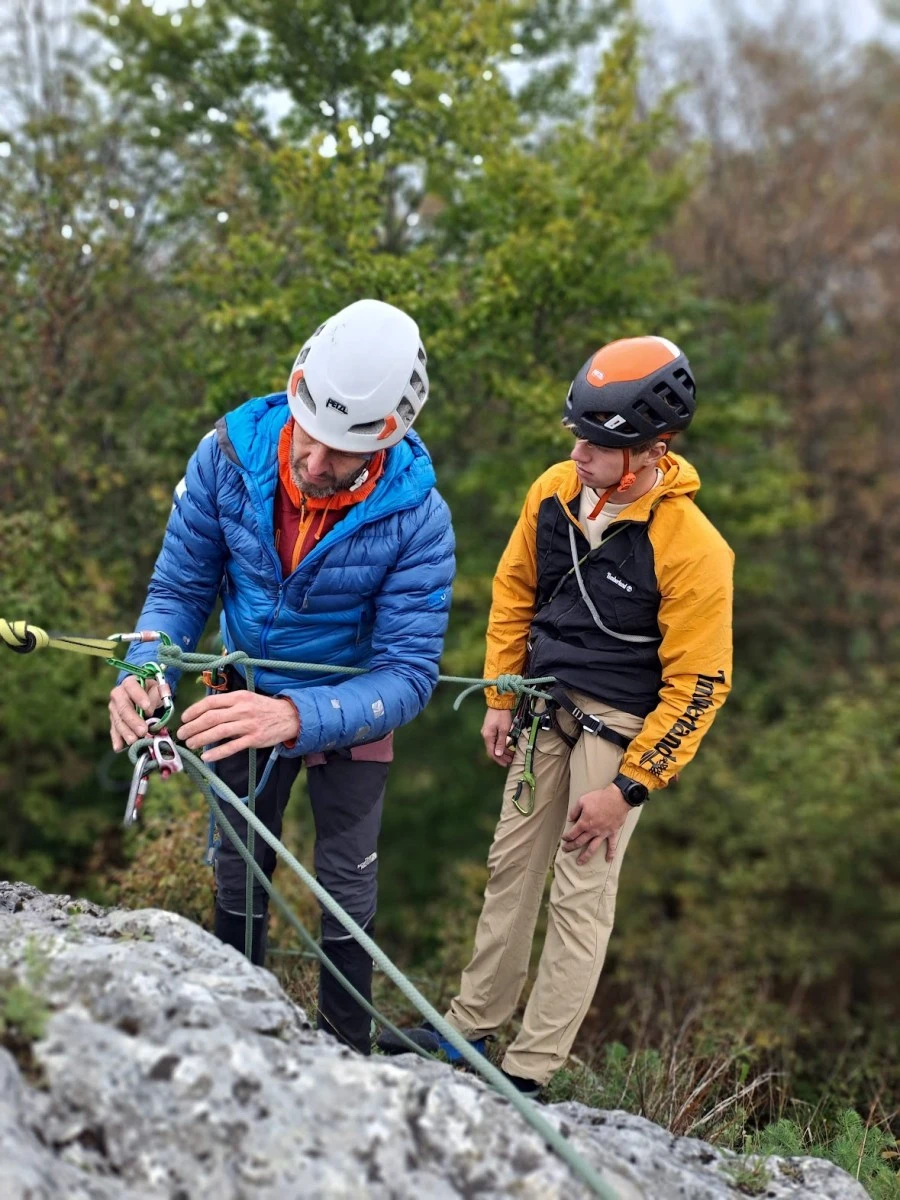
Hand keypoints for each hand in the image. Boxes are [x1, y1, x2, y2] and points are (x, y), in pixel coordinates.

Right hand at [109, 676, 165, 750]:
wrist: (140, 692)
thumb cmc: (150, 690)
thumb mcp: (157, 688)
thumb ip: (156, 695)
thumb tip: (148, 710)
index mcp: (129, 683)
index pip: (132, 687)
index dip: (139, 696)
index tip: (147, 707)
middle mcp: (118, 695)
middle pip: (123, 708)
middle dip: (133, 720)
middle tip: (143, 731)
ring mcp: (114, 708)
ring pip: (118, 720)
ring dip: (126, 732)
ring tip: (133, 741)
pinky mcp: (114, 720)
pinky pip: (114, 730)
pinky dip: (117, 739)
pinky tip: (119, 747)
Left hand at [177, 692, 300, 762]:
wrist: (290, 716)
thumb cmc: (264, 708)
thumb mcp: (247, 698)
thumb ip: (228, 704)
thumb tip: (205, 713)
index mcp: (238, 697)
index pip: (211, 702)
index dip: (194, 710)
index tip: (184, 718)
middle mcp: (242, 709)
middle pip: (211, 718)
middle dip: (192, 727)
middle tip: (182, 734)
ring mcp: (248, 724)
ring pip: (219, 732)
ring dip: (201, 738)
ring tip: (190, 744)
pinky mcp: (254, 739)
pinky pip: (232, 747)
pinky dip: (217, 752)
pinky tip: (206, 756)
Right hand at [482, 707, 513, 765]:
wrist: (498, 703)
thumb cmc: (502, 716)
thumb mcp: (504, 730)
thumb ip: (501, 742)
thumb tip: (498, 754)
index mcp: (488, 736)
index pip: (492, 752)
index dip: (498, 759)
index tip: (505, 764)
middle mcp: (485, 735)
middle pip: (492, 750)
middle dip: (501, 756)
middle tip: (510, 761)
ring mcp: (487, 732)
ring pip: (494, 745)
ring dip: (502, 751)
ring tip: (510, 755)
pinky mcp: (490, 729)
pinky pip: (494, 740)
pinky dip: (500, 744)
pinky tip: (507, 746)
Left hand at [561, 783, 630, 865]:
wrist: (617, 798)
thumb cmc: (599, 798)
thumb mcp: (582, 800)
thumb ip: (574, 811)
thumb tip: (569, 819)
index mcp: (584, 823)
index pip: (572, 833)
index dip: (566, 837)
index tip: (564, 839)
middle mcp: (592, 831)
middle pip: (579, 842)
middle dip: (571, 847)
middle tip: (565, 850)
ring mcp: (603, 833)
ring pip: (592, 848)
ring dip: (585, 856)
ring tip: (579, 862)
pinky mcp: (612, 833)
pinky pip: (611, 845)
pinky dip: (611, 853)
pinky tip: (609, 860)